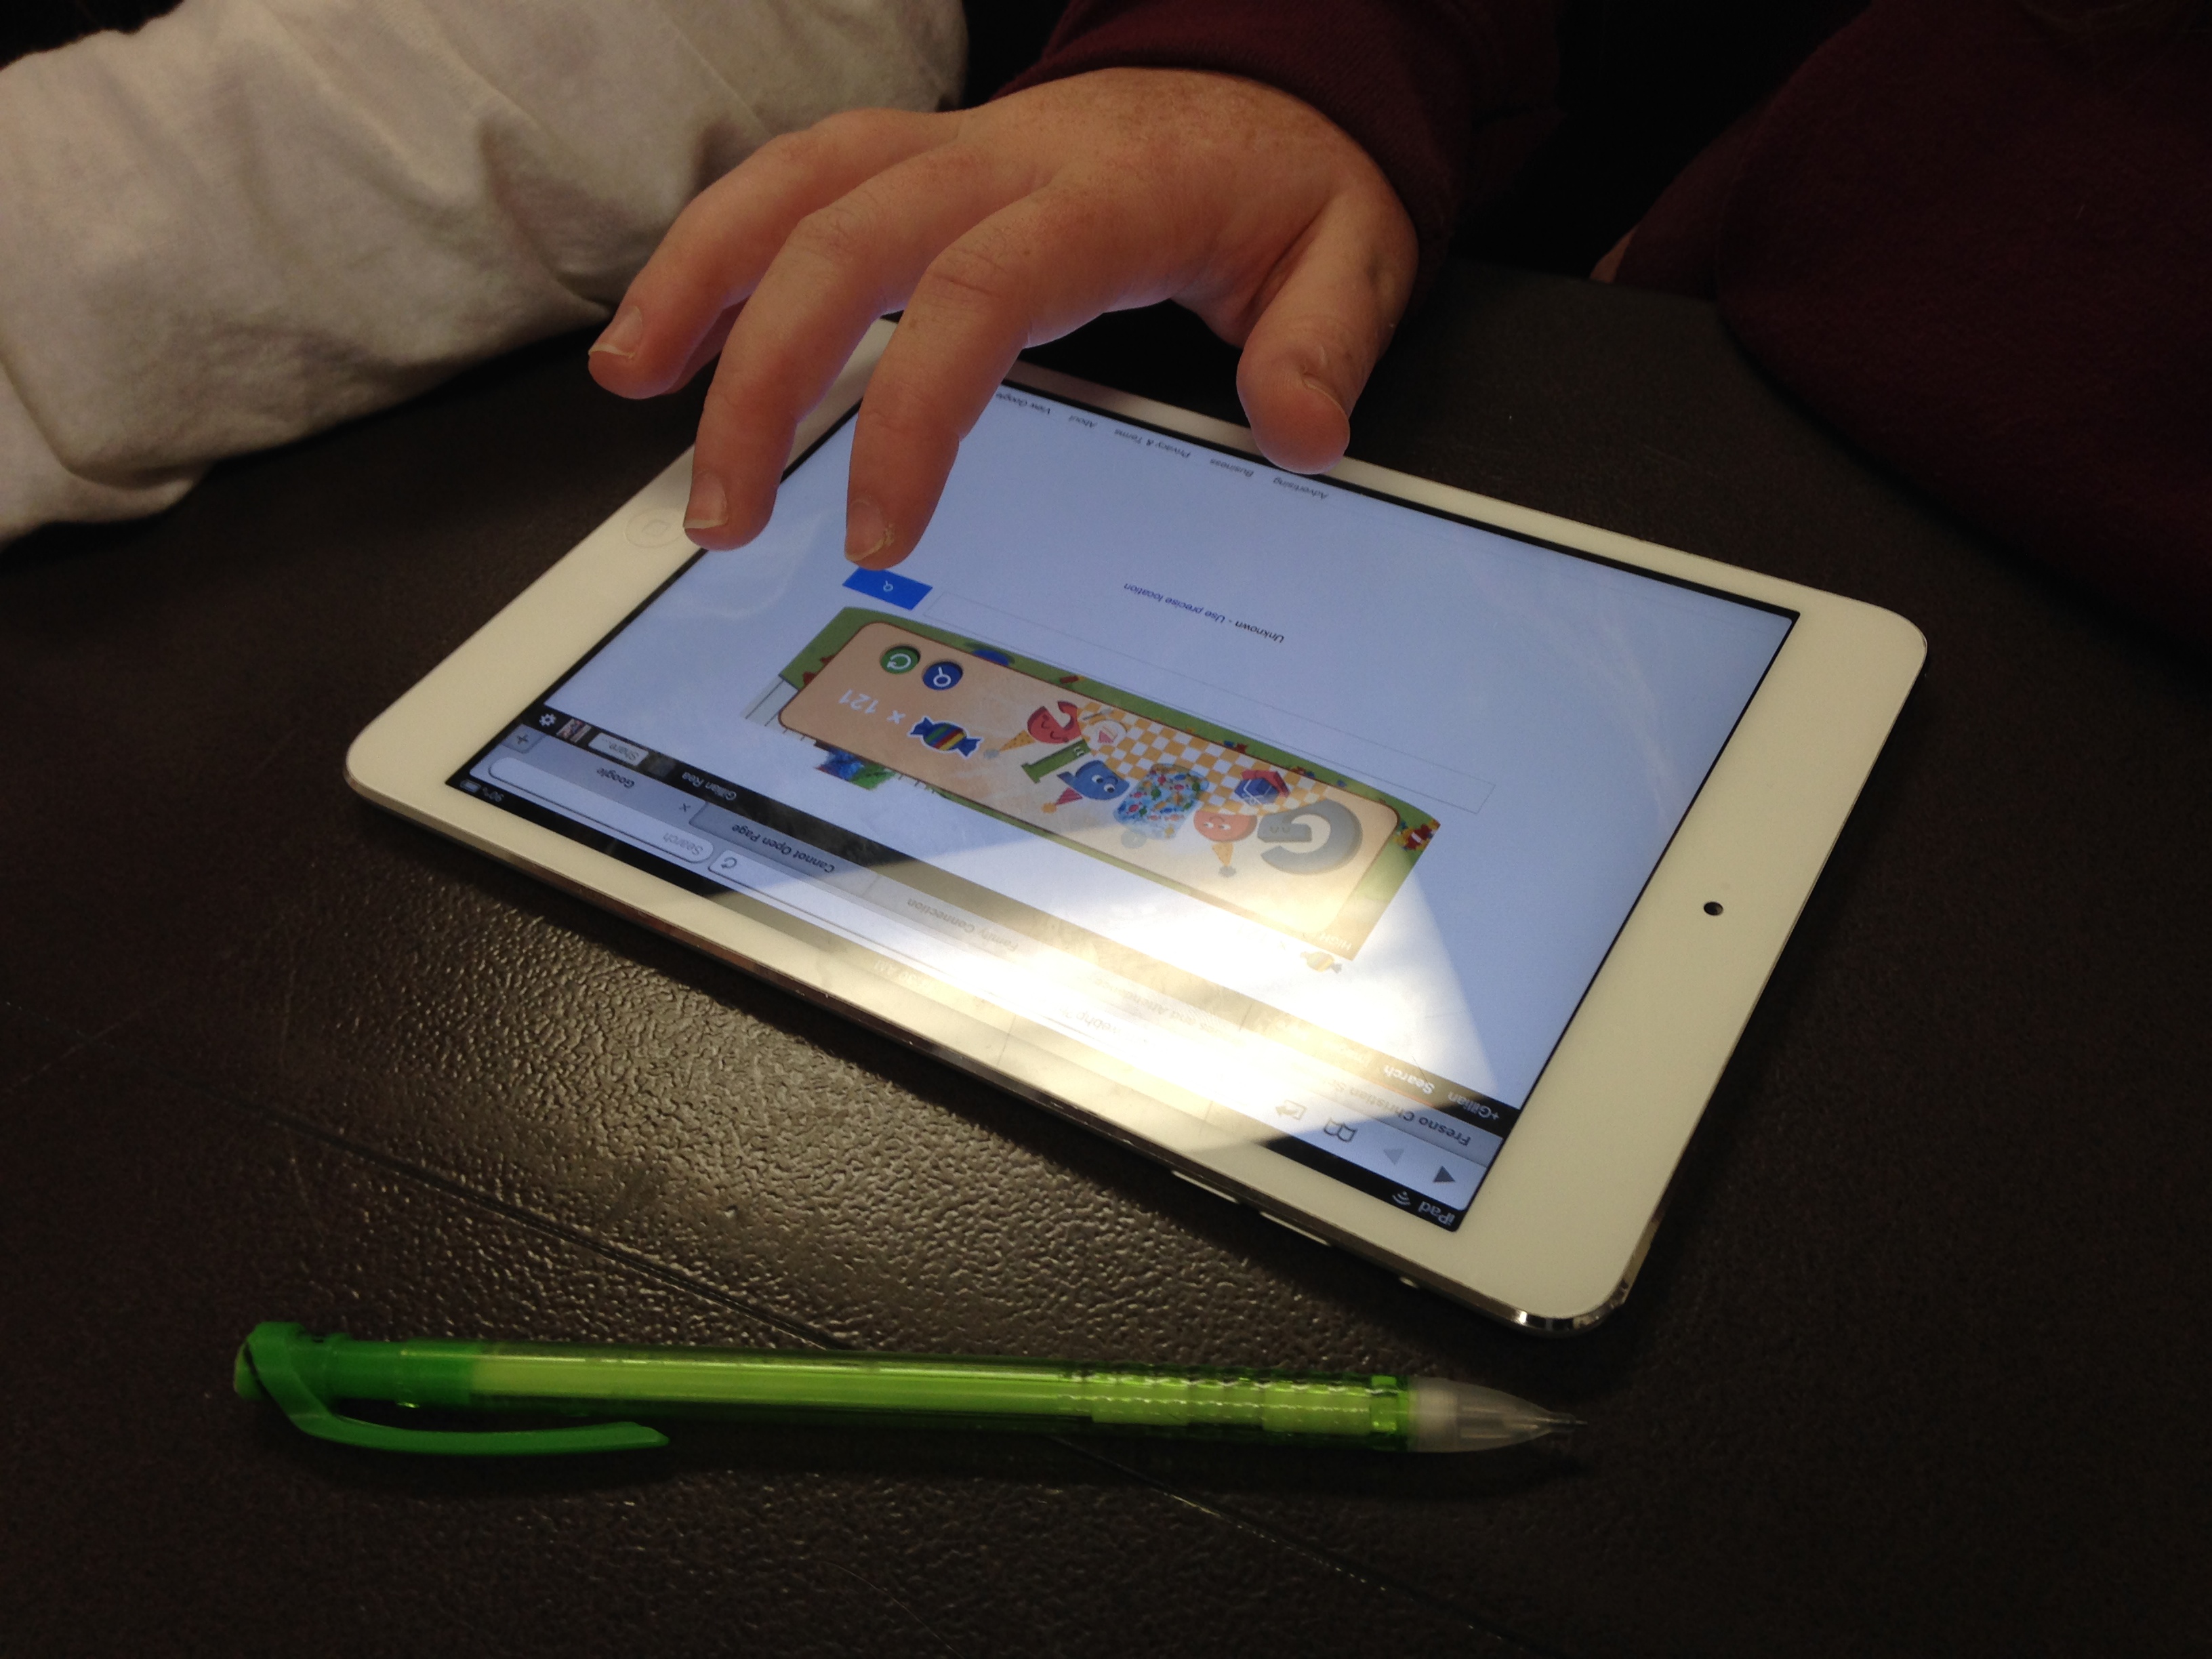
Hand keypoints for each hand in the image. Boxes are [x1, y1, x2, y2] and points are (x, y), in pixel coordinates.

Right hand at [586, 68, 1417, 566]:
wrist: (1256, 84)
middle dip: (759, 379)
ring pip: (791, 186)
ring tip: (630, 389)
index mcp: (1103, 198)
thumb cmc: (1285, 181)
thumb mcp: (1349, 255)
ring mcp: (948, 147)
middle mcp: (1002, 159)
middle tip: (719, 516)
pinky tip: (668, 326)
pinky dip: (719, 243)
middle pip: (845, 243)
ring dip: (698, 283)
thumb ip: (1323, 345)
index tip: (873, 536)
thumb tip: (1303, 436)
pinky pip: (795, 178)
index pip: (977, 296)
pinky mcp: (916, 156)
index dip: (910, 416)